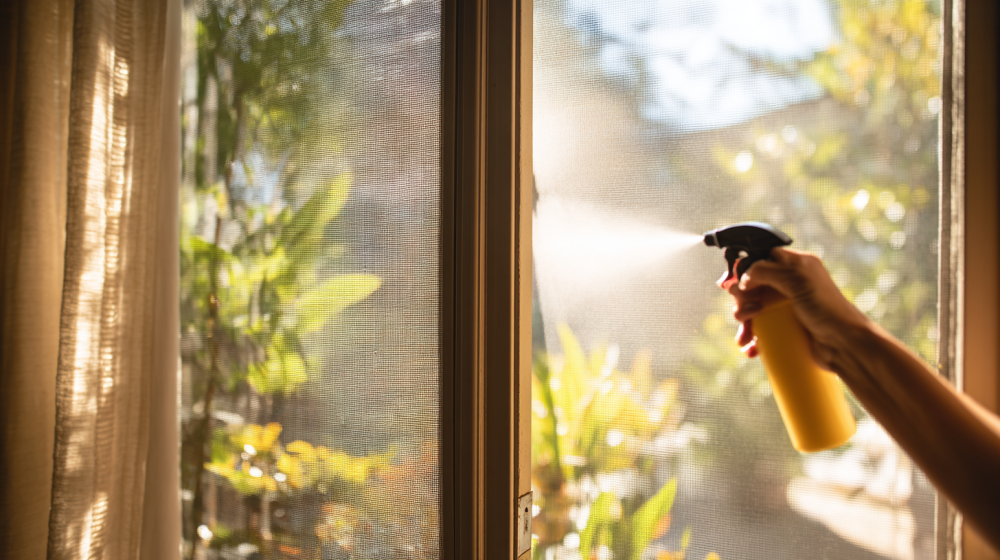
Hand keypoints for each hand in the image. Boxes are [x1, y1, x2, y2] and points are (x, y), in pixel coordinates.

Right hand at [722, 247, 871, 370]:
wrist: (845, 345)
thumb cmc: (827, 309)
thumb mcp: (796, 281)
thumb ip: (766, 270)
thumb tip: (743, 278)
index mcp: (795, 266)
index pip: (761, 258)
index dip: (743, 268)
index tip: (730, 282)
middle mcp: (790, 284)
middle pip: (752, 284)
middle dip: (741, 299)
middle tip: (745, 311)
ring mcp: (786, 307)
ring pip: (752, 308)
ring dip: (743, 321)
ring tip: (746, 334)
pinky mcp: (785, 328)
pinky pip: (760, 329)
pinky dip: (751, 338)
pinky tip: (749, 346)